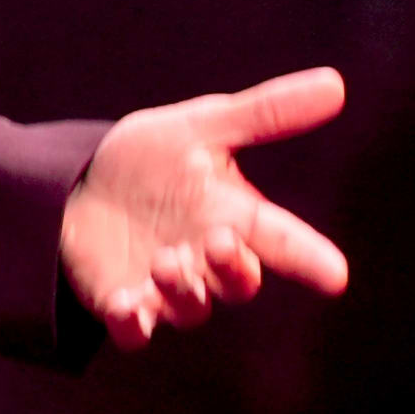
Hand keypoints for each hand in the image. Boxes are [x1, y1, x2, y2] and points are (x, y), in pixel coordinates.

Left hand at [59, 68, 350, 349]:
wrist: (79, 184)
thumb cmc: (151, 161)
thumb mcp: (201, 127)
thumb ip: (264, 114)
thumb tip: (335, 83)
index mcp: (232, 217)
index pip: (280, 239)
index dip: (308, 257)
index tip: (336, 274)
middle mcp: (205, 261)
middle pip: (237, 282)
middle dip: (233, 267)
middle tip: (220, 240)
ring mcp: (164, 290)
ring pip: (190, 308)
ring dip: (182, 288)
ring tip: (164, 260)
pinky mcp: (122, 306)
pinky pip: (132, 330)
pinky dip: (130, 322)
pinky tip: (123, 305)